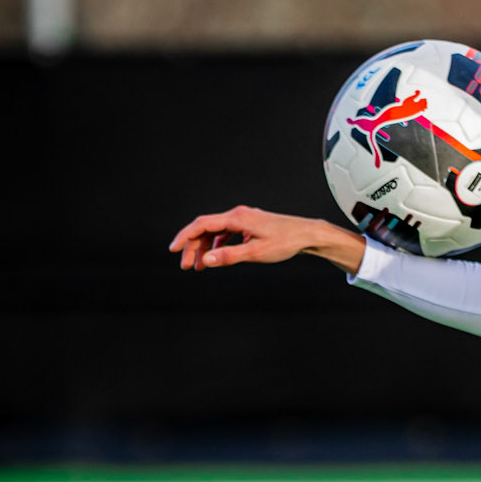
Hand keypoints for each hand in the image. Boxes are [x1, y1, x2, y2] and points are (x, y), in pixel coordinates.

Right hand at [167, 205, 364, 273]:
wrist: (307, 234)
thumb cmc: (285, 242)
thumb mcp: (256, 253)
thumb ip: (229, 257)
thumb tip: (206, 260)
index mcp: (237, 218)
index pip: (202, 224)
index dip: (185, 237)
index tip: (173, 250)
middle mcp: (238, 215)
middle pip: (206, 229)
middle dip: (193, 248)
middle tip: (186, 266)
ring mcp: (244, 219)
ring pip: (216, 232)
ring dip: (205, 248)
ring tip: (199, 266)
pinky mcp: (250, 225)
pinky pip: (226, 233)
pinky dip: (218, 245)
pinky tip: (216, 257)